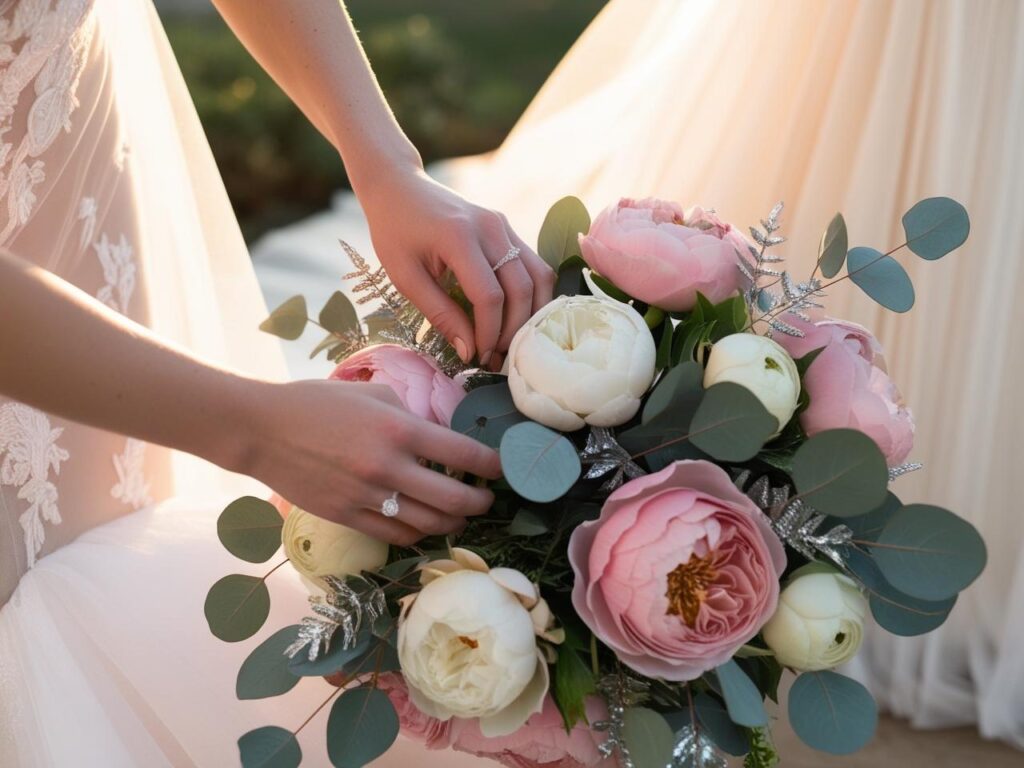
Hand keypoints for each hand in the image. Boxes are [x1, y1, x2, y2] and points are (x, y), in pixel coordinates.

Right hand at [240, 379, 501, 545]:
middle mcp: (389, 467)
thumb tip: (437, 434)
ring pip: (428, 524)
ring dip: (453, 523)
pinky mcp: (348, 517)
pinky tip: (426, 526)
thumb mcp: (372, 392)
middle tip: (488, 499)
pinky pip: (395, 534)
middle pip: (455, 500)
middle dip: (481, 503)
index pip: (464, 455)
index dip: (494, 466)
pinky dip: (418, 533)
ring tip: (460, 516)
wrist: (262, 430)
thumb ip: (409, 414)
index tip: (505, 469)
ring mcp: (368, 497)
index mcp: (400, 429)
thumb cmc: (317, 403)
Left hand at [358, 167, 554, 369]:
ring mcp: (504, 225)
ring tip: (510, 341)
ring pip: (539, 277)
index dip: (489, 333)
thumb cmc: (394, 232)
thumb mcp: (405, 277)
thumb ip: (439, 314)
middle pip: (521, 289)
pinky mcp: (508, 228)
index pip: (490, 296)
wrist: (399, 187)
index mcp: (459, 237)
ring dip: (530, 314)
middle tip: (497, 357)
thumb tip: (468, 351)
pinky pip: (534, 266)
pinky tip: (516, 317)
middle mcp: (491, 228)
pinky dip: (532, 295)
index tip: (479, 356)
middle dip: (513, 330)